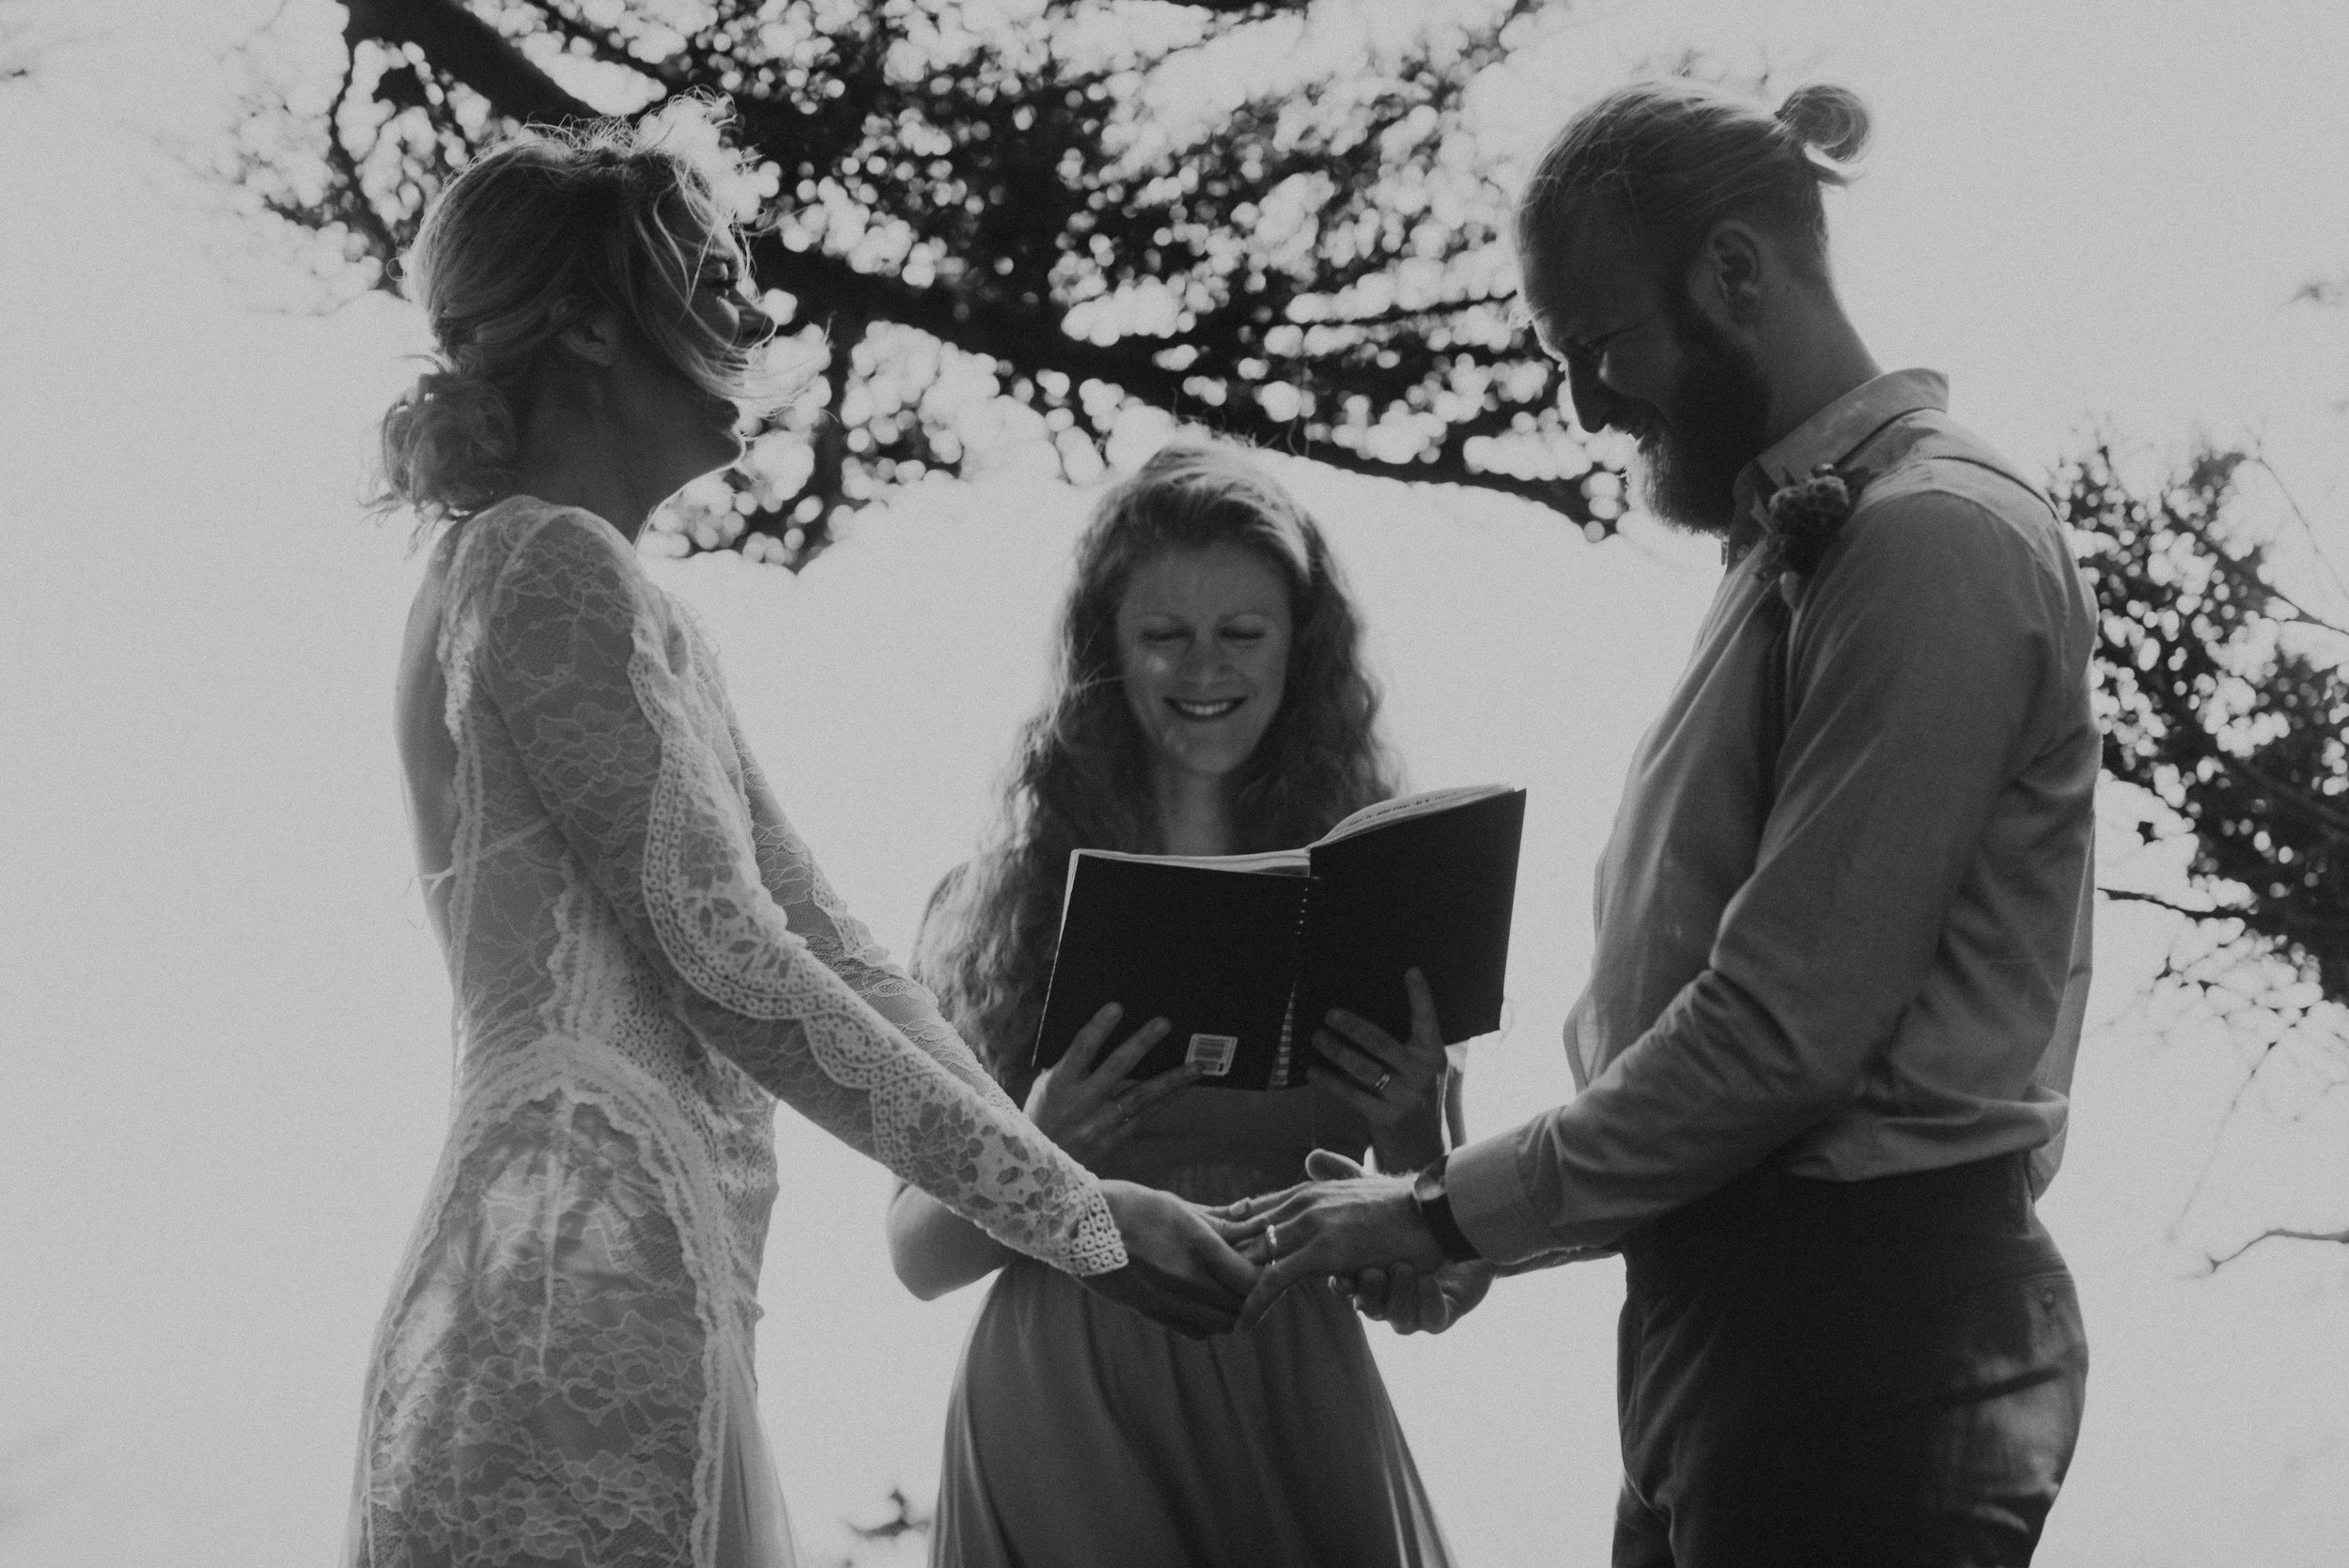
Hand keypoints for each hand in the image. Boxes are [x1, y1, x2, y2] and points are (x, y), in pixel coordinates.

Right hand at [1025, 1003, 1197, 1166]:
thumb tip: (1095, 1036)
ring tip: (1196, 1066)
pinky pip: (1144, 1117)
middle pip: (1116, 1068)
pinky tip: (1183, 1089)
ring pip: (1140, 1097)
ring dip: (1170, 1080)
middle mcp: (1081, 1103)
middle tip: (1164, 1023)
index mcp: (1059, 1084)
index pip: (1080, 1050)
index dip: (1098, 1028)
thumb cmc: (1041, 1117)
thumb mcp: (1043, 1088)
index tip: (1117, 1007)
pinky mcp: (1112, 1141)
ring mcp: (1099, 1124)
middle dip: (1141, 1044)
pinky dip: (1165, 1101)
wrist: (1040, 1167)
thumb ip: (1067, 1065)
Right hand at [1085, 1180, 1259, 1337]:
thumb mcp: (1175, 1204)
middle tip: (1252, 1282)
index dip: (1265, 1279)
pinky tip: (1204, 1304)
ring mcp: (1166, 1298)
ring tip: (1230, 1294)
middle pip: (1241, 1306)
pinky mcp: (1149, 1310)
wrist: (1076, 1223)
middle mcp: (1186, 1277)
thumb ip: (1217, 1218)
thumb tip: (1251, 1212)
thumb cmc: (1128, 1204)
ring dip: (1232, 1313)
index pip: (1251, 1280)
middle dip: (1253, 1297)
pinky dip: (1208, 1324)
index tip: (1264, 1267)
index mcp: (1198, 1245)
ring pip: (1220, 1324)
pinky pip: (1194, 1330)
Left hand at [1218, 1149, 1442, 1328]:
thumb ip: (1333, 1171)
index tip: (1203, 1245)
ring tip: (1206, 1306)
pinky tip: (1242, 1323)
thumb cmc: (1405, 1203)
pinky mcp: (1319, 1251)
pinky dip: (1255, 1303)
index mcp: (1309, 1189)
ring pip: (1254, 1256)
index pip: (1257, 1210)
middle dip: (1217, 1257)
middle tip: (1187, 1277)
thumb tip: (1313, 1155)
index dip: (1229, 1231)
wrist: (1435, 1209)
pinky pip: (1275, 1279)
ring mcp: (1308, 1225)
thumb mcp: (1359, 1184)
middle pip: (1245, 1232)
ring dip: (1229, 1283)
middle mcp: (1301, 1202)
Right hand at [1285, 1149, 1493, 1334]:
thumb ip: (1341, 1179)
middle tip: (1371, 1272)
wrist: (1462, 1227)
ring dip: (1398, 1294)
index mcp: (1364, 1275)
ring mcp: (1415, 1306)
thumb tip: (1311, 1156)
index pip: (1344, 1284)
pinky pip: (1432, 1318)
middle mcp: (1386, 1297)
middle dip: (1368, 1292)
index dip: (1341, 1283)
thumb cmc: (1409, 1219)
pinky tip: (1428, 1280)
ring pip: (1398, 1317)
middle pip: (1368, 1306)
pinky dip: (1427, 1300)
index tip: (1340, 1275)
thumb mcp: (1373, 1197)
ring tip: (1402, 1268)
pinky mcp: (1442, 1313)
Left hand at [1308, 969, 1445, 1147]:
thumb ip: (1405, 1045)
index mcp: (1433, 1055)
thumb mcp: (1421, 1069)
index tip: (1410, 970)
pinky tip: (1314, 1071)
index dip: (1421, 995)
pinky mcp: (1387, 1117)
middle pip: (1382, 1043)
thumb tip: (1363, 1017)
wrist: (1425, 1150)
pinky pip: (1353, 1095)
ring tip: (1317, 1037)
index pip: (1428, 1020)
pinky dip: (1331, 1082)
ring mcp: (1405, 1097)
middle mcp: (1422, 1074)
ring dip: (1337, 1051)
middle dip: (1354, 1027)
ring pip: (1364, 1068)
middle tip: (1331, 1013)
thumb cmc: (1415, 1097)